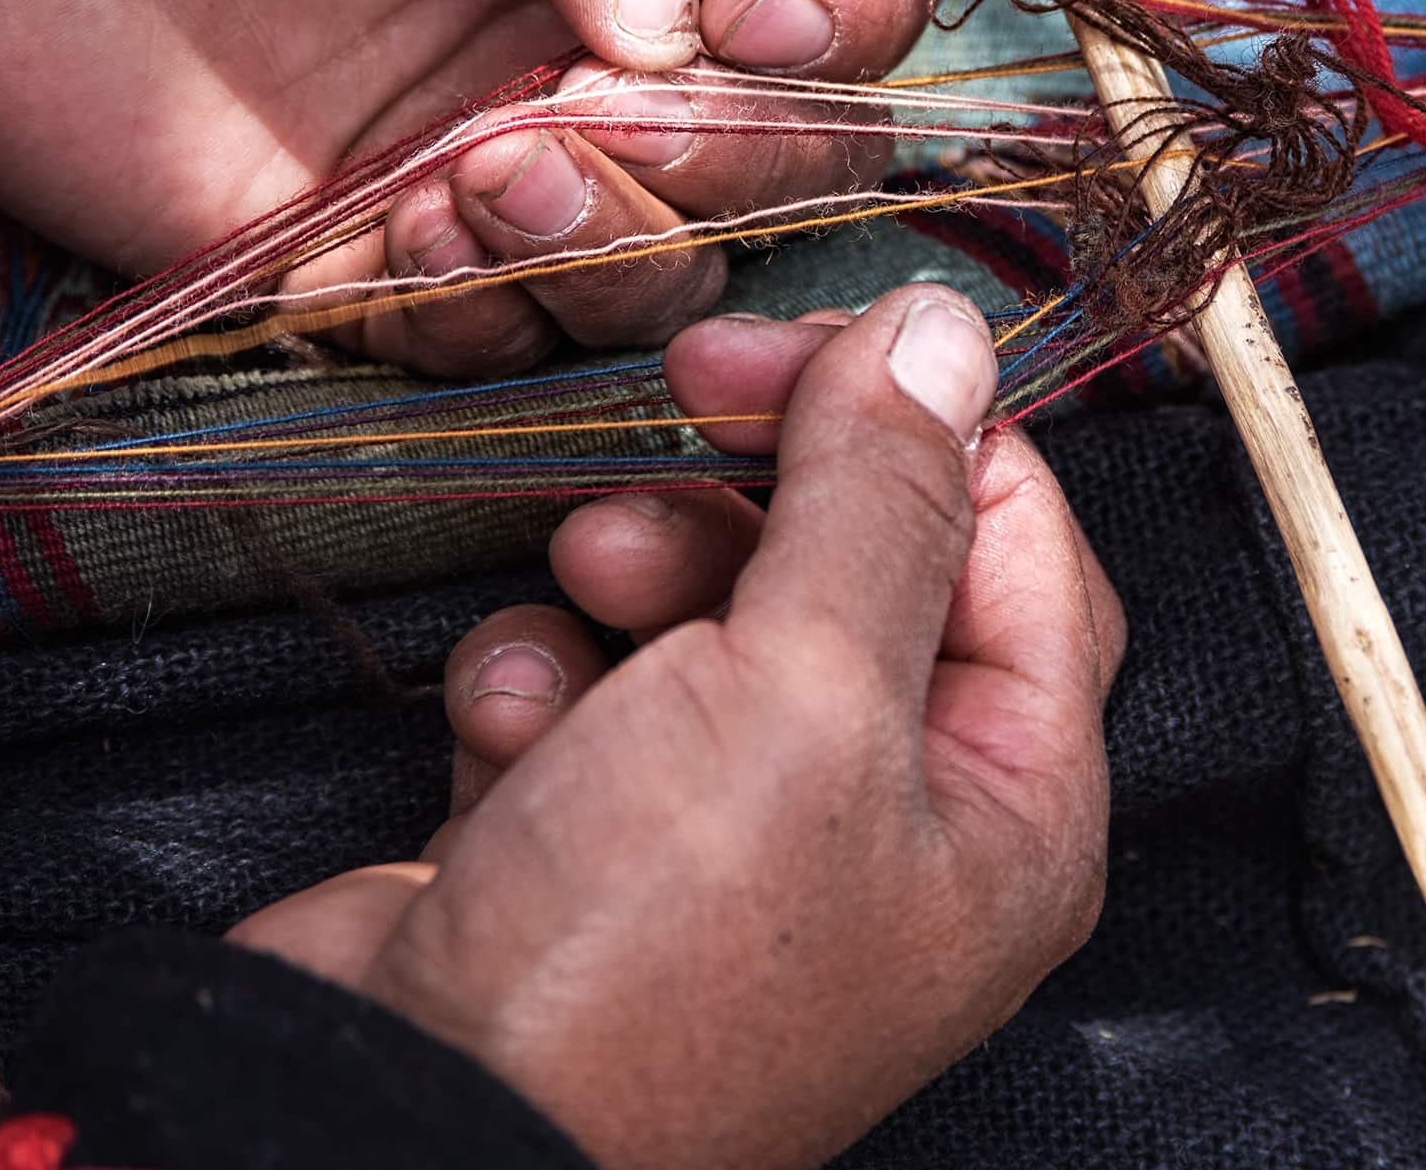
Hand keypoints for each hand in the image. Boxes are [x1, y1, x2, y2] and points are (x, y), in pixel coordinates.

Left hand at [0, 0, 941, 372]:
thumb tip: (684, 25)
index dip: (858, 22)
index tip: (747, 16)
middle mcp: (624, 36)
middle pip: (796, 157)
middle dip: (721, 162)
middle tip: (578, 108)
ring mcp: (512, 158)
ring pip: (664, 277)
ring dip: (598, 251)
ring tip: (468, 172)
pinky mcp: (384, 263)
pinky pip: (494, 339)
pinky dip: (463, 306)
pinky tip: (372, 228)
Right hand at [228, 287, 1128, 1168]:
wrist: (402, 1116)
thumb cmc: (642, 960)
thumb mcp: (806, 688)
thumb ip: (883, 495)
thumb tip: (946, 333)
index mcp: (1007, 811)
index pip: (1024, 544)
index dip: (923, 421)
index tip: (811, 336)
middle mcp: (887, 826)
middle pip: (859, 565)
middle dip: (759, 483)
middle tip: (685, 394)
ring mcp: (730, 839)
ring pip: (709, 609)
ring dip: (636, 566)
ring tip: (584, 587)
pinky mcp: (586, 842)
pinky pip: (586, 690)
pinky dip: (540, 680)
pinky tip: (509, 728)